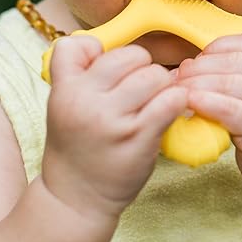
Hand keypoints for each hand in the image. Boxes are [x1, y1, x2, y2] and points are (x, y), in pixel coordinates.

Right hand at [42, 36, 187, 219]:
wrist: (76, 197)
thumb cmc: (77, 147)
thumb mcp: (64, 106)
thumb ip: (78, 73)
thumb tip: (101, 45)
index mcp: (65, 89)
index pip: (82, 43)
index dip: (105, 52)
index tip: (116, 70)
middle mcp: (86, 101)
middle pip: (132, 55)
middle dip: (143, 68)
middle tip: (143, 87)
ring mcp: (114, 120)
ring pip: (155, 75)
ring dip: (163, 85)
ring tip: (157, 100)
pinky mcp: (140, 138)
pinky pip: (171, 100)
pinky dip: (177, 100)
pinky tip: (171, 109)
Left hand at [176, 34, 241, 196]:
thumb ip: (236, 76)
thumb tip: (190, 66)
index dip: (212, 49)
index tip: (192, 62)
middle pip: (231, 62)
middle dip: (196, 68)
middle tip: (175, 79)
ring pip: (228, 83)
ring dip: (195, 85)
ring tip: (176, 92)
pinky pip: (230, 109)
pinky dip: (206, 103)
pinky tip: (189, 103)